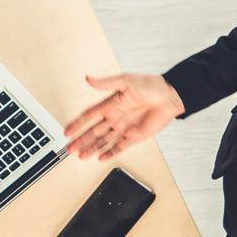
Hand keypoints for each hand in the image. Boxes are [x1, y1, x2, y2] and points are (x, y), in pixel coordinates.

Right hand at [63, 72, 184, 160]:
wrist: (170, 96)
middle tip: (69, 149)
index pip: (89, 116)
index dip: (77, 124)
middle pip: (93, 132)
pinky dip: (109, 153)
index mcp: (110, 104)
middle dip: (80, 141)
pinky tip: (100, 158)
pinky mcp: (134, 136)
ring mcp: (124, 128)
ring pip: (103, 141)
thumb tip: (88, 78)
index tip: (66, 131)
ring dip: (91, 148)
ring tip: (81, 156)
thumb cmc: (151, 85)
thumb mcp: (126, 81)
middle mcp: (115, 117)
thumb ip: (106, 83)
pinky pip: (119, 146)